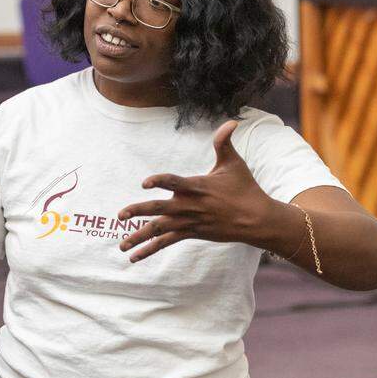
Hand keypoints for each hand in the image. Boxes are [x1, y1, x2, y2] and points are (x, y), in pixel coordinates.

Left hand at [117, 120, 272, 261]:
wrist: (256, 219)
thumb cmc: (245, 188)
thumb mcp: (234, 163)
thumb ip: (224, 142)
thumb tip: (231, 120)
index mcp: (197, 186)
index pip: (174, 182)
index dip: (160, 181)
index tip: (145, 183)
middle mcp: (190, 205)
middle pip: (160, 209)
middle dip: (139, 211)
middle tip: (120, 215)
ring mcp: (189, 221)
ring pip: (160, 230)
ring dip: (139, 237)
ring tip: (121, 245)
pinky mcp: (191, 233)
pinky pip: (167, 242)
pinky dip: (150, 250)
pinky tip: (134, 257)